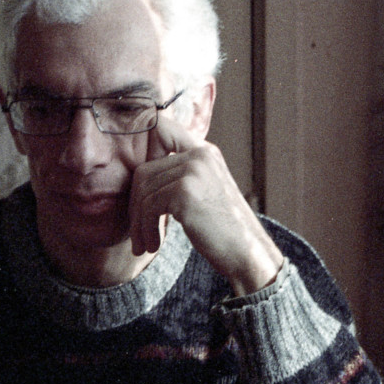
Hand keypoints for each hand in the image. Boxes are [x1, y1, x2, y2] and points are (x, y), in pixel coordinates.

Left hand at [128, 112, 283, 295]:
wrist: (246, 253)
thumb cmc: (223, 230)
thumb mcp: (204, 193)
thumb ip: (180, 177)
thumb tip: (140, 180)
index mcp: (204, 151)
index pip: (160, 130)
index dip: (142, 152)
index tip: (139, 193)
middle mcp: (200, 154)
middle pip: (144, 171)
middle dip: (136, 206)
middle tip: (139, 234)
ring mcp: (193, 170)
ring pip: (143, 192)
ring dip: (140, 224)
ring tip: (146, 245)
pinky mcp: (185, 191)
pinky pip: (148, 207)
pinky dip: (146, 230)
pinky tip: (155, 245)